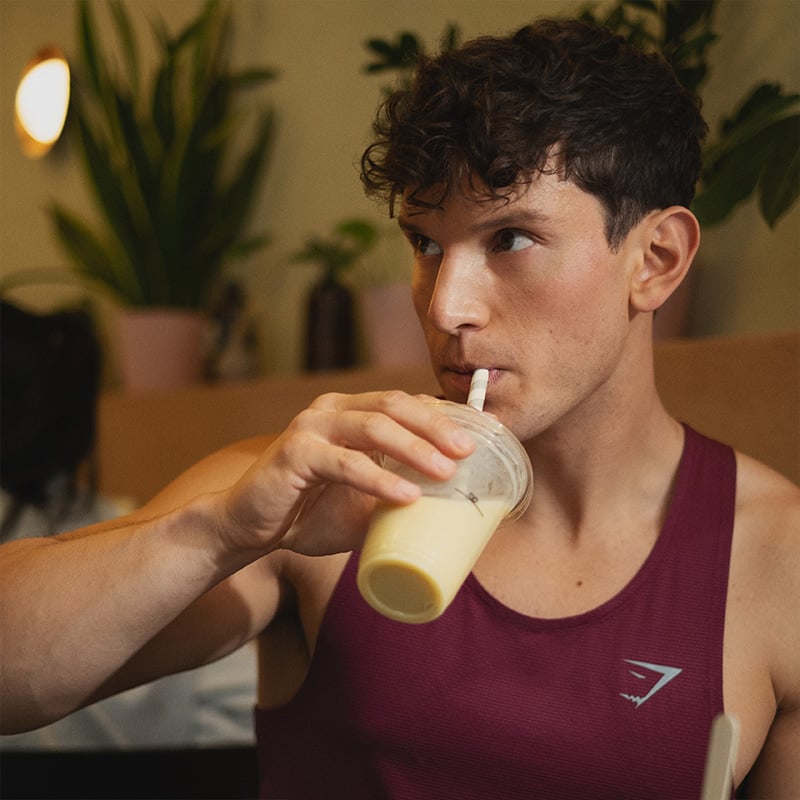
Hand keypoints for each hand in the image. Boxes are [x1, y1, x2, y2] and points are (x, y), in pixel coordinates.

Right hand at [218, 391, 475, 556]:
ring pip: (373, 426)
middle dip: (437, 426)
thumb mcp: (362, 503)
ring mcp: (311, 427)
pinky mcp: (294, 453)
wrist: (246, 526)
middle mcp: (332, 410)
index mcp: (351, 413)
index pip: (406, 403)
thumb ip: (397, 497)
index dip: (443, 417)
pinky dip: (379, 479)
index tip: (479, 438)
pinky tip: (406, 495)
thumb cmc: (307, 512)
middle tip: (468, 451)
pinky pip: (345, 463)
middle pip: (395, 405)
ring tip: (446, 472)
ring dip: (414, 448)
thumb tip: (450, 514)